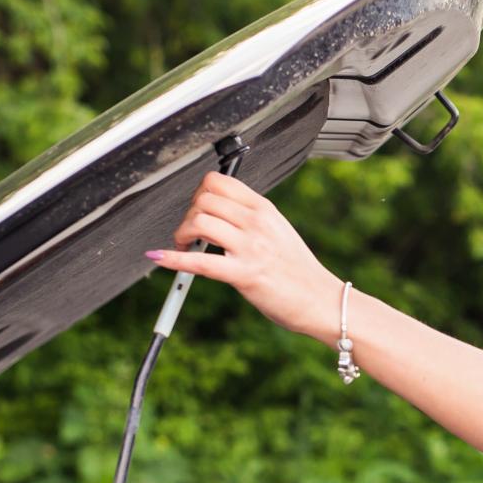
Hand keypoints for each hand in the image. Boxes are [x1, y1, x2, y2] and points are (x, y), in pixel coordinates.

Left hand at [147, 172, 342, 341]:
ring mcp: (252, 248)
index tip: (198, 212)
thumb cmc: (299, 272)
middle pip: (203, 200)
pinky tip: (160, 257)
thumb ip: (251, 219)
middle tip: (190, 236)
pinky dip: (173, 260)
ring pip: (199, 222)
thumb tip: (217, 213)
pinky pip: (200, 263)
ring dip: (181, 235)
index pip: (218, 181)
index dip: (198, 194)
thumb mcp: (278, 232)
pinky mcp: (245, 275)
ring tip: (186, 248)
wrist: (322, 301)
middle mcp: (257, 223)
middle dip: (187, 216)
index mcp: (264, 209)